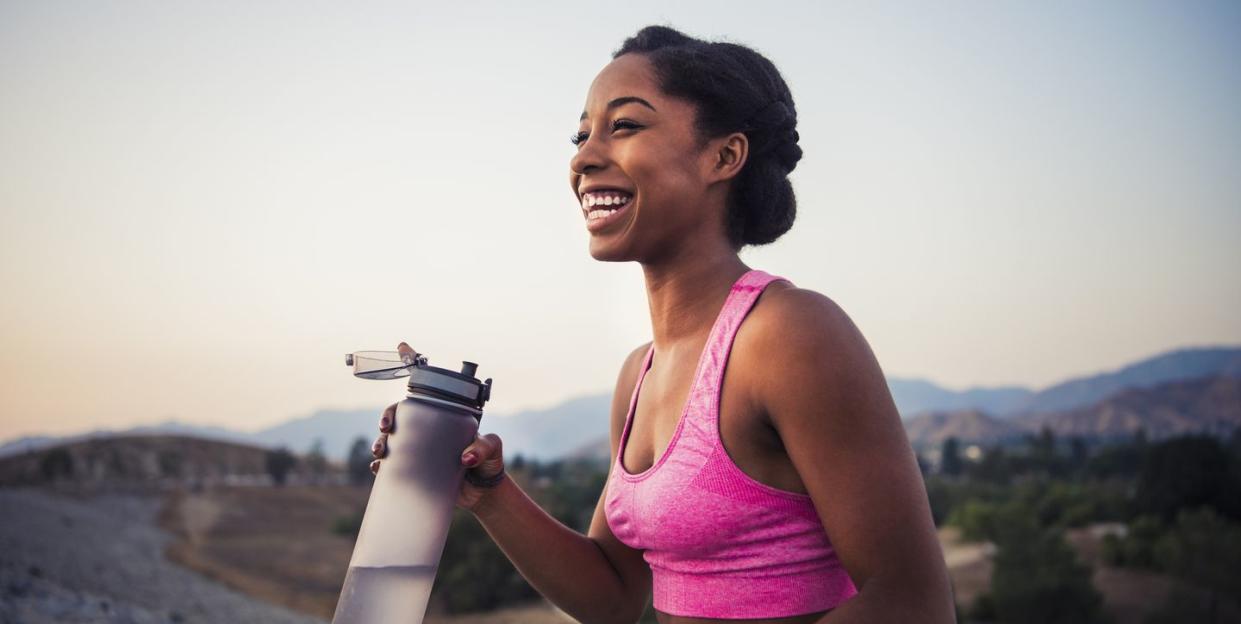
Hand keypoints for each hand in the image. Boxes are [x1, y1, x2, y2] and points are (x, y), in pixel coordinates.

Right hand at [370, 342, 505, 511]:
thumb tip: (465, 457)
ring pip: (391, 439)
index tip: (401, 347)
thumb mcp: (492, 449)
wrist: (484, 493)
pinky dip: (381, 466)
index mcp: (445, 417)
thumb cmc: (490, 464)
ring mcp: (419, 450)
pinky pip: (392, 466)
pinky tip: (378, 468)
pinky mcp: (414, 471)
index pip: (428, 388)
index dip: (413, 363)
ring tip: (380, 451)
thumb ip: (484, 447)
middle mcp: (429, 430)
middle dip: (387, 416)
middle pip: (400, 414)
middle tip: (385, 427)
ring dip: (379, 442)